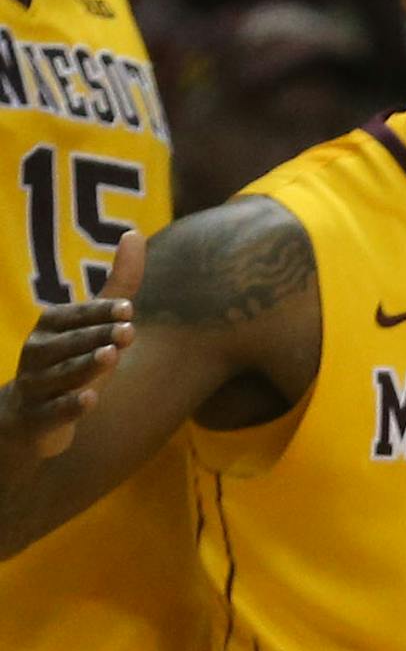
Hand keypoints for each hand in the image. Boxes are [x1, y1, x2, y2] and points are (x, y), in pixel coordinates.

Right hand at [0, 230, 142, 457]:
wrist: (27, 417)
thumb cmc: (70, 360)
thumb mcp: (94, 324)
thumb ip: (118, 285)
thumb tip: (133, 232)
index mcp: (50, 325)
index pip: (78, 315)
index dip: (102, 313)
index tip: (129, 309)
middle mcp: (36, 351)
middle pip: (70, 344)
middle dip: (98, 337)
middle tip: (128, 331)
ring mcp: (34, 385)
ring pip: (62, 375)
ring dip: (86, 366)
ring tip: (110, 356)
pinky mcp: (36, 417)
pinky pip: (53, 412)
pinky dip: (69, 406)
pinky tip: (90, 400)